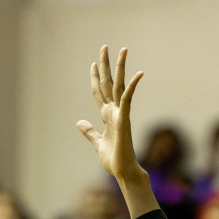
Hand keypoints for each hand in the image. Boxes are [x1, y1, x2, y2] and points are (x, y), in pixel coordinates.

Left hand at [77, 46, 145, 183]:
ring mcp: (120, 113)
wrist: (123, 171)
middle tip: (104, 47)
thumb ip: (89, 131)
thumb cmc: (113, 159)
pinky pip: (128, 99)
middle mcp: (114, 111)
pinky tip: (139, 74)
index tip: (93, 64)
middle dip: (106, 65)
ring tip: (123, 50)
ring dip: (120, 67)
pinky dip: (132, 86)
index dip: (95, 77)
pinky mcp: (125, 119)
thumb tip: (80, 122)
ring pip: (119, 85)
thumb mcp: (96, 142)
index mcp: (107, 115)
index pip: (99, 91)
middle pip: (109, 82)